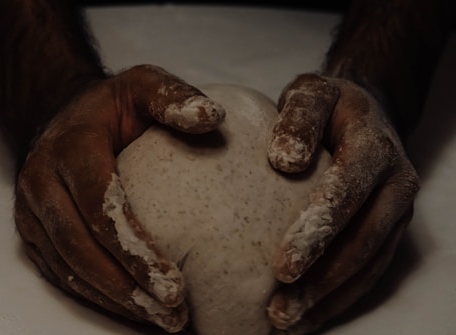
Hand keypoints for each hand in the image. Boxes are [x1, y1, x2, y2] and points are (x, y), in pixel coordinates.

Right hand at [13, 64, 224, 332]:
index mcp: (70, 149)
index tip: (174, 285)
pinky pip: (61, 272)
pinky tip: (132, 308)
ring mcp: (33, 211)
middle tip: (172, 315)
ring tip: (159, 321)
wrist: (66, 116)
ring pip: (68, 268)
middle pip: (81, 249)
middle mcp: (42, 182)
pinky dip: (96, 296)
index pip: (100, 206)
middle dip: (126, 289)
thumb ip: (173, 98)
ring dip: (113, 301)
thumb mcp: (143, 85)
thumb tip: (211, 118)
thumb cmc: (112, 105)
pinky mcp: (34, 231)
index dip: (134, 250)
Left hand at [266, 74, 418, 333]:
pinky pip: (368, 270)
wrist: (365, 113)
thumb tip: (285, 161)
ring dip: (328, 299)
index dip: (317, 233)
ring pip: (367, 265)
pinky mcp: (388, 230)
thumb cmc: (330, 105)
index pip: (347, 194)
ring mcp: (396, 211)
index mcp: (374, 148)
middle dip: (321, 280)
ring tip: (286, 321)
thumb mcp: (312, 93)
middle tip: (280, 311)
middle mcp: (395, 184)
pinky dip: (339, 297)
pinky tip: (308, 314)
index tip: (282, 267)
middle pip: (361, 242)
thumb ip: (298, 117)